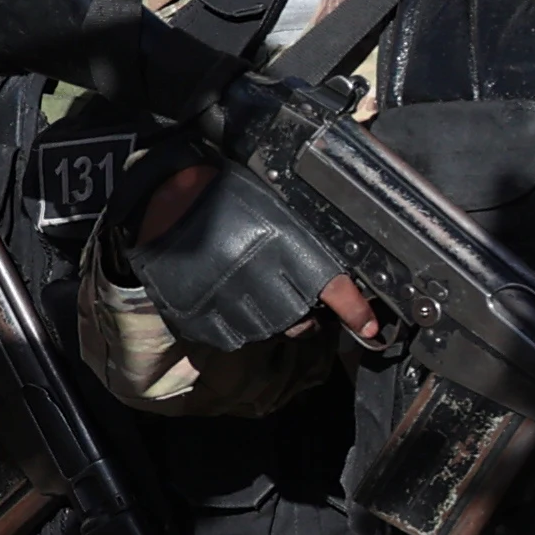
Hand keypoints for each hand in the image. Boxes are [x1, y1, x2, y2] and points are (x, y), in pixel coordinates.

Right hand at [128, 162, 373, 351]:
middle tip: (297, 299)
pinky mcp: (201, 316)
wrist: (164, 199)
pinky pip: (234, 337)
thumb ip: (307, 241)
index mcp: (283, 248)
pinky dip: (240, 326)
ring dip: (272, 321)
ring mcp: (228, 302)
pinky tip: (233, 303)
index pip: (332, 289)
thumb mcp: (276, 209)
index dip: (354, 311)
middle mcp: (259, 279)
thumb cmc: (226, 197)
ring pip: (269, 331)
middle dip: (306, 314)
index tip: (369, 327)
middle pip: (301, 319)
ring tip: (259, 296)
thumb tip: (341, 271)